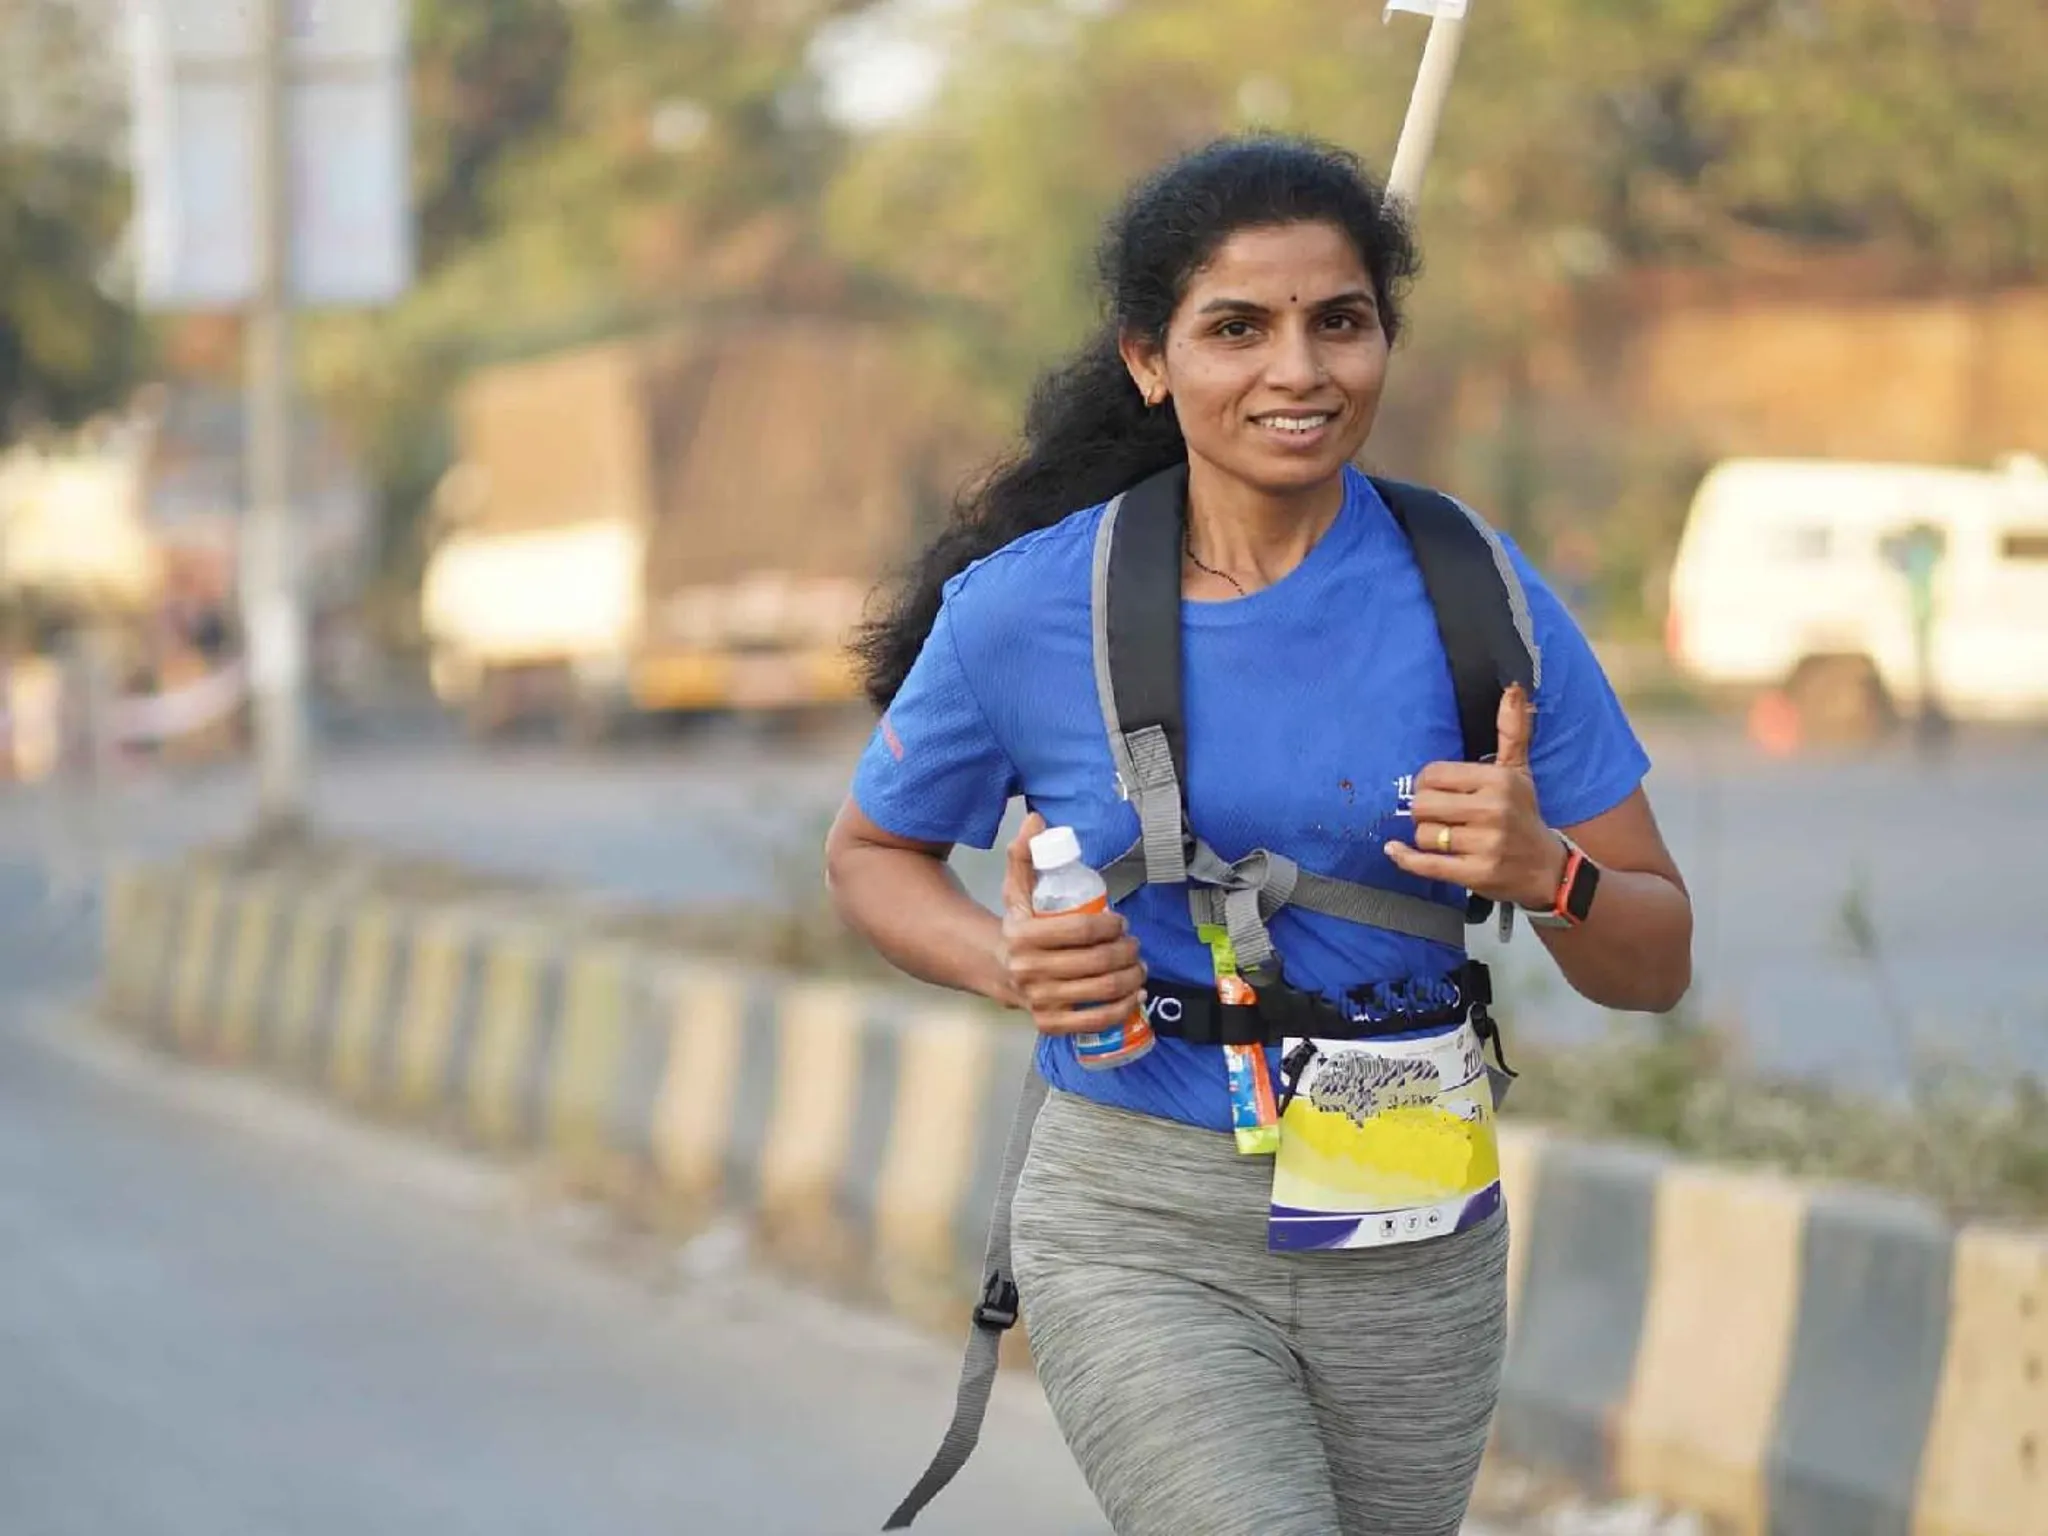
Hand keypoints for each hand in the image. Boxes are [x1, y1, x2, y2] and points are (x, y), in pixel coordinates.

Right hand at [995, 811, 1148, 1037]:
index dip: (1110, 926)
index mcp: (1023, 936)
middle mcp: (1028, 971)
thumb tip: (1037, 820)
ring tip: (1139, 967)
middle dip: (1127, 952)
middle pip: (1096, 961)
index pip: (1080, 930)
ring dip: (1131, 978)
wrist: (999, 969)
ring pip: (1100, 991)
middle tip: (1136, 945)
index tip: (1121, 922)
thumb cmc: (1019, 925)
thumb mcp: (1017, 889)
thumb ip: (1025, 854)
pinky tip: (1134, 996)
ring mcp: (1039, 1000)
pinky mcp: (1049, 1024)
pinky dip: (1121, 1010)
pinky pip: (1093, 1022)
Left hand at [1385, 684, 1566, 910]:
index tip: (1438, 792)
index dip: (1426, 784)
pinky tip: (1396, 850)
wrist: (1546, 869)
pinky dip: (1405, 858)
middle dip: (1424, 812)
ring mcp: (1486, 844)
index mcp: (1498, 780)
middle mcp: (1493, 810)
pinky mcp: (1476, 874)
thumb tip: (1514, 687)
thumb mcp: (1518, 771)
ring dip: (1425, 838)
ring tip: (1445, 837)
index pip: (1432, 775)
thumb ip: (1512, 730)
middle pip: (1422, 805)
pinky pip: (1426, 864)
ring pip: (1423, 835)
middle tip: (1439, 816)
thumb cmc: (1523, 814)